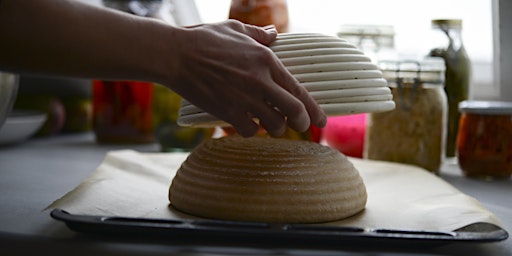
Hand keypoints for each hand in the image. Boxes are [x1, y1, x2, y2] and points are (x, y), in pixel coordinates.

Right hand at [168, 20, 325, 136]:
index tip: (321, 120)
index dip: (314, 109)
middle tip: (301, 128)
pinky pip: (249, 130)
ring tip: (271, 125)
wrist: (175, 55)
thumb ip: (259, 35)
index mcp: (266, 60)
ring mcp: (244, 98)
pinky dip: (250, 130)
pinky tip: (247, 124)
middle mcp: (260, 81)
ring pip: (273, 125)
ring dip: (275, 128)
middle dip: (301, 123)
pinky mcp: (227, 111)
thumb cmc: (204, 39)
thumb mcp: (236, 30)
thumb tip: (273, 34)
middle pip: (293, 112)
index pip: (298, 89)